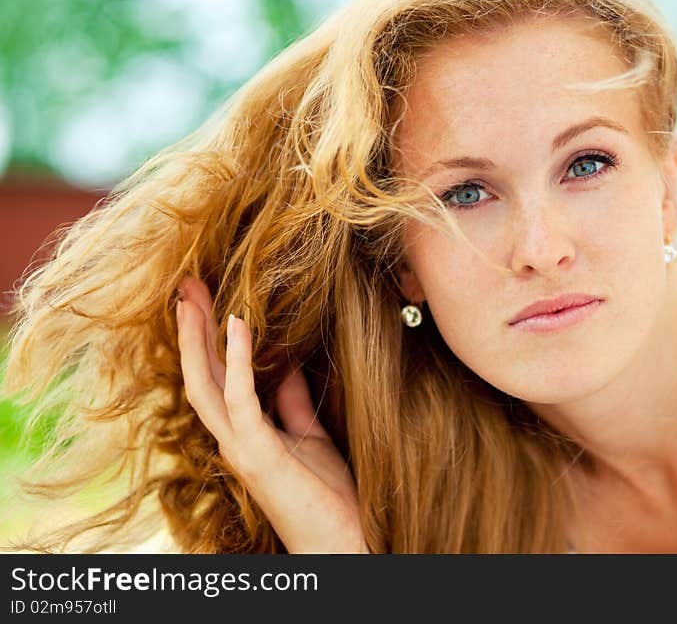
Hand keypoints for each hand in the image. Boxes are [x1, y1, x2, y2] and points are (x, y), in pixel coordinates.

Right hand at [176, 276, 366, 552]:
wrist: (343, 540)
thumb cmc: (327, 495)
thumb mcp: (309, 435)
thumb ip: (291, 402)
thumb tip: (286, 364)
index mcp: (244, 433)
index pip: (217, 377)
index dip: (208, 338)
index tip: (204, 298)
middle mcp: (232, 438)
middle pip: (201, 374)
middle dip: (192, 329)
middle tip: (185, 284)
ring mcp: (239, 447)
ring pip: (205, 384)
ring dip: (197, 337)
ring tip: (191, 296)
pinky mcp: (256, 453)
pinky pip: (240, 396)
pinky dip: (238, 357)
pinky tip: (237, 322)